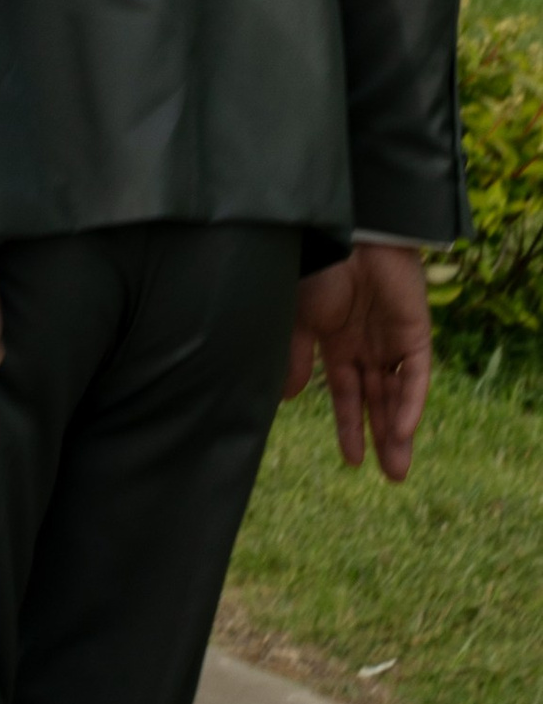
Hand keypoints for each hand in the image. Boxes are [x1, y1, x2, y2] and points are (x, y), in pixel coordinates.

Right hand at [282, 245, 432, 481]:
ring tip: (398, 465)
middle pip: (379, 398)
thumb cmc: (312, 266)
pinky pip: (417, 372)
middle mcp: (367, 343)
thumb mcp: (295, 320)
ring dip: (399, 428)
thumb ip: (293, 358)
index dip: (349, 426)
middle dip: (383, 436)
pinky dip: (411, 401)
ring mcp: (392, 336)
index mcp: (336, 341)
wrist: (340, 229)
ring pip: (400, 391)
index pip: (347, 393)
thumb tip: (285, 399)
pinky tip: (403, 429)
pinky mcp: (415, 328)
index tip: (353, 461)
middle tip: (391, 474)